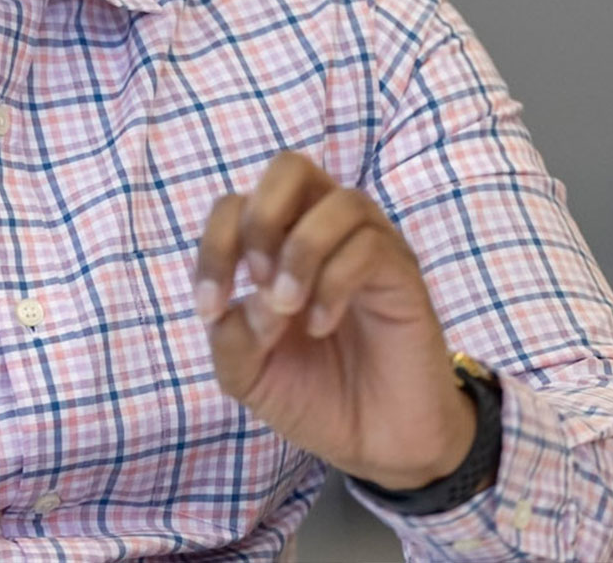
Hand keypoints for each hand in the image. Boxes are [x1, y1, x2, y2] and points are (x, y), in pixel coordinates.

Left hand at [194, 152, 475, 489]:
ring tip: (287, 308)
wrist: (378, 445)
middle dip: (261, 218)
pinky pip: (370, 247)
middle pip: (290, 167)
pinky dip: (333, 283)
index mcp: (281, 245)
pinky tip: (321, 324)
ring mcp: (370, 247)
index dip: (213, 247)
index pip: (238, 203)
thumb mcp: (248, 375)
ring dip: (301, 251)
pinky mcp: (403, 274)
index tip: (209, 310)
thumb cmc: (313, 396)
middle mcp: (325, 232)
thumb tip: (234, 302)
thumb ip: (227, 337)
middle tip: (257, 280)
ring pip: (340, 201)